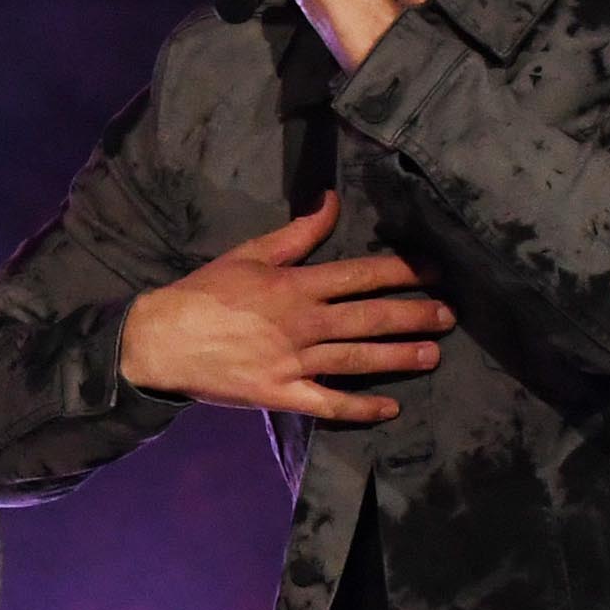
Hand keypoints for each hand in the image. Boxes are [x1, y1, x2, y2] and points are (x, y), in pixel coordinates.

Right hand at [120, 195, 451, 424]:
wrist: (161, 341)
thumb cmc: (204, 294)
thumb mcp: (248, 254)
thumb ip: (297, 233)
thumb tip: (332, 201)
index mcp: (296, 285)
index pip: (361, 275)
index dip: (402, 272)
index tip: (433, 272)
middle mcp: (302, 323)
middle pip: (370, 318)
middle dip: (414, 315)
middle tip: (448, 317)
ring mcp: (294, 362)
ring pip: (358, 359)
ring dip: (399, 357)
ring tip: (433, 355)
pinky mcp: (280, 394)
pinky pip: (328, 403)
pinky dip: (360, 408)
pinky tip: (389, 409)